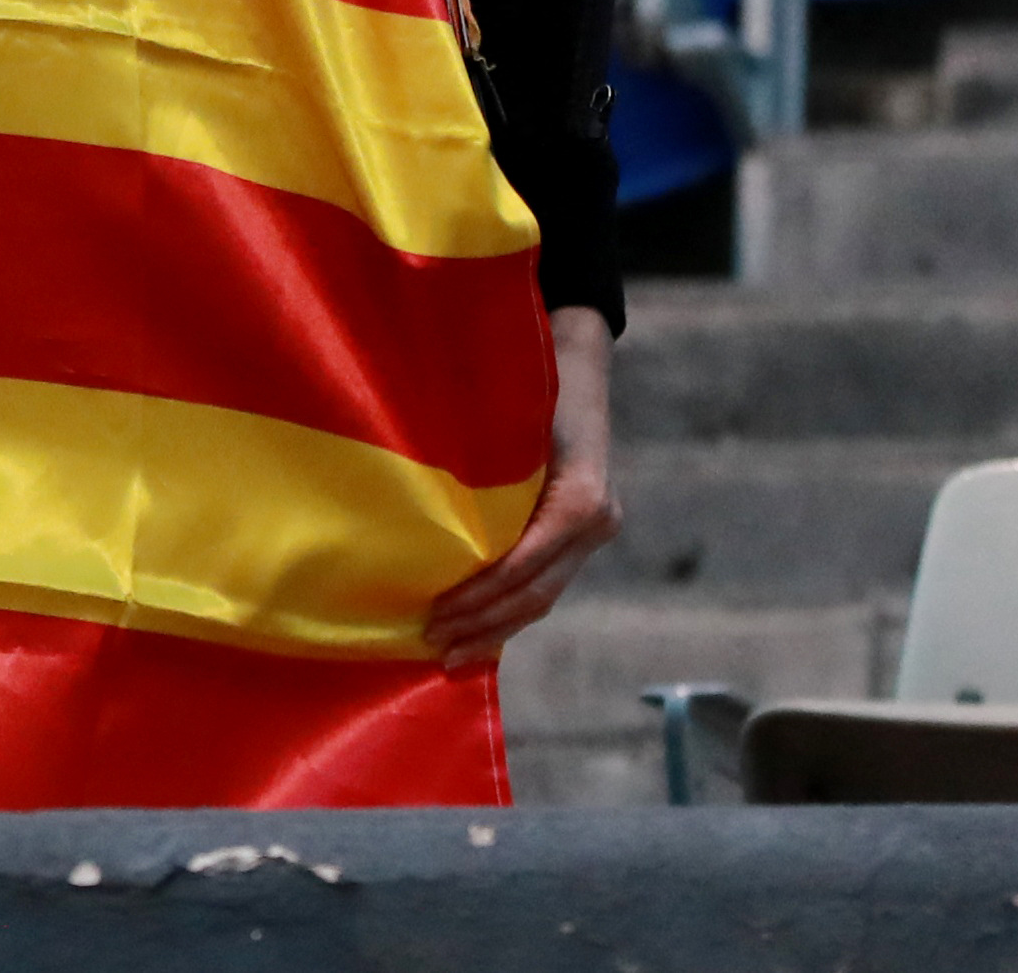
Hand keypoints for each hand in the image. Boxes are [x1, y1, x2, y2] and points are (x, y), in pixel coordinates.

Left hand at [427, 305, 619, 671]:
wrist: (574, 362)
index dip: (479, 597)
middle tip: (434, 648)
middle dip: (483, 626)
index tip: (435, 615)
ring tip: (451, 654)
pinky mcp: (582, 533)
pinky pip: (544, 581)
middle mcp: (596, 521)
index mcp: (580, 499)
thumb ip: (480, 468)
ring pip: (542, 596)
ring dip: (495, 629)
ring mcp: (595, 532)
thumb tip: (421, 517)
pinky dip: (509, 608)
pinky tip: (479, 632)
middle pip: (535, 593)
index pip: (524, 565)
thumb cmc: (530, 383)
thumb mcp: (507, 418)